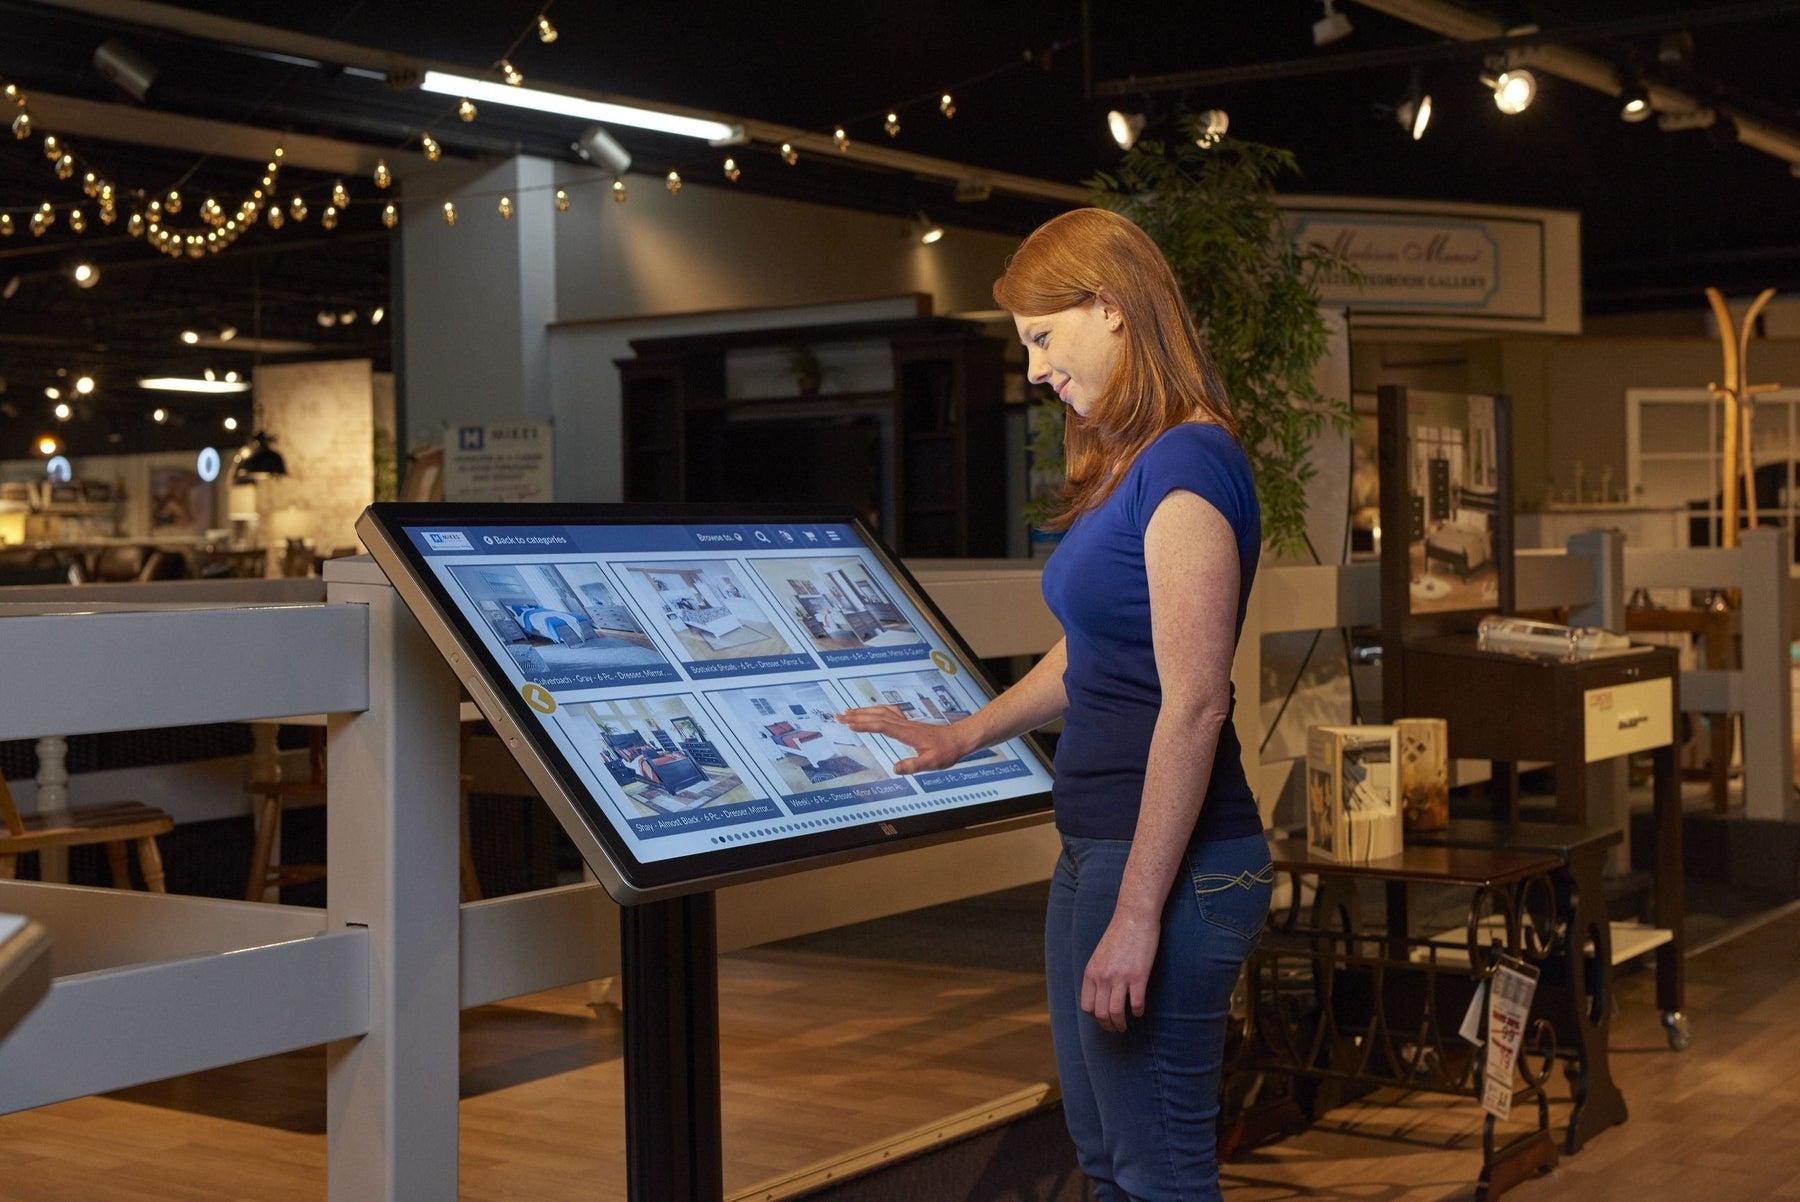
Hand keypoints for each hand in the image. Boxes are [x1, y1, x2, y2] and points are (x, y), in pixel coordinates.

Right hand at [833, 705, 969, 772]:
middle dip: (856, 715)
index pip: (881, 725)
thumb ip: (914, 765)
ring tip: (847, 712)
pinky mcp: (908, 723)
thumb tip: (895, 768)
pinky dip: (875, 710)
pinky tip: (870, 713)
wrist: (958, 739)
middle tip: (838, 716)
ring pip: (881, 712)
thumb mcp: (932, 763)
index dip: (863, 724)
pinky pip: (888, 712)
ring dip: (863, 711)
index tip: (848, 724)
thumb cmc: (946, 752)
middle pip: (876, 715)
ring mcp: (906, 723)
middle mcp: (904, 725)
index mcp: (906, 733)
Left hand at [1081, 913, 1159, 1032]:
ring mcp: (1120, 978)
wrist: (1134, 917)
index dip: (1095, 1017)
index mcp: (1091, 972)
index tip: (1103, 1018)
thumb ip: (1098, 974)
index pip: (1087, 1006)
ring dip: (1121, 1024)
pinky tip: (1140, 1011)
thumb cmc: (1118, 934)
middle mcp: (1103, 977)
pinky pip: (1136, 1004)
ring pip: (1116, 1013)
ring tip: (1126, 1026)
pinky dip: (1138, 1012)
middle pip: (1101, 1013)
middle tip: (1115, 1028)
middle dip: (1108, 1026)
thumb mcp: (1100, 955)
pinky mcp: (1138, 976)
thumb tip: (1100, 992)